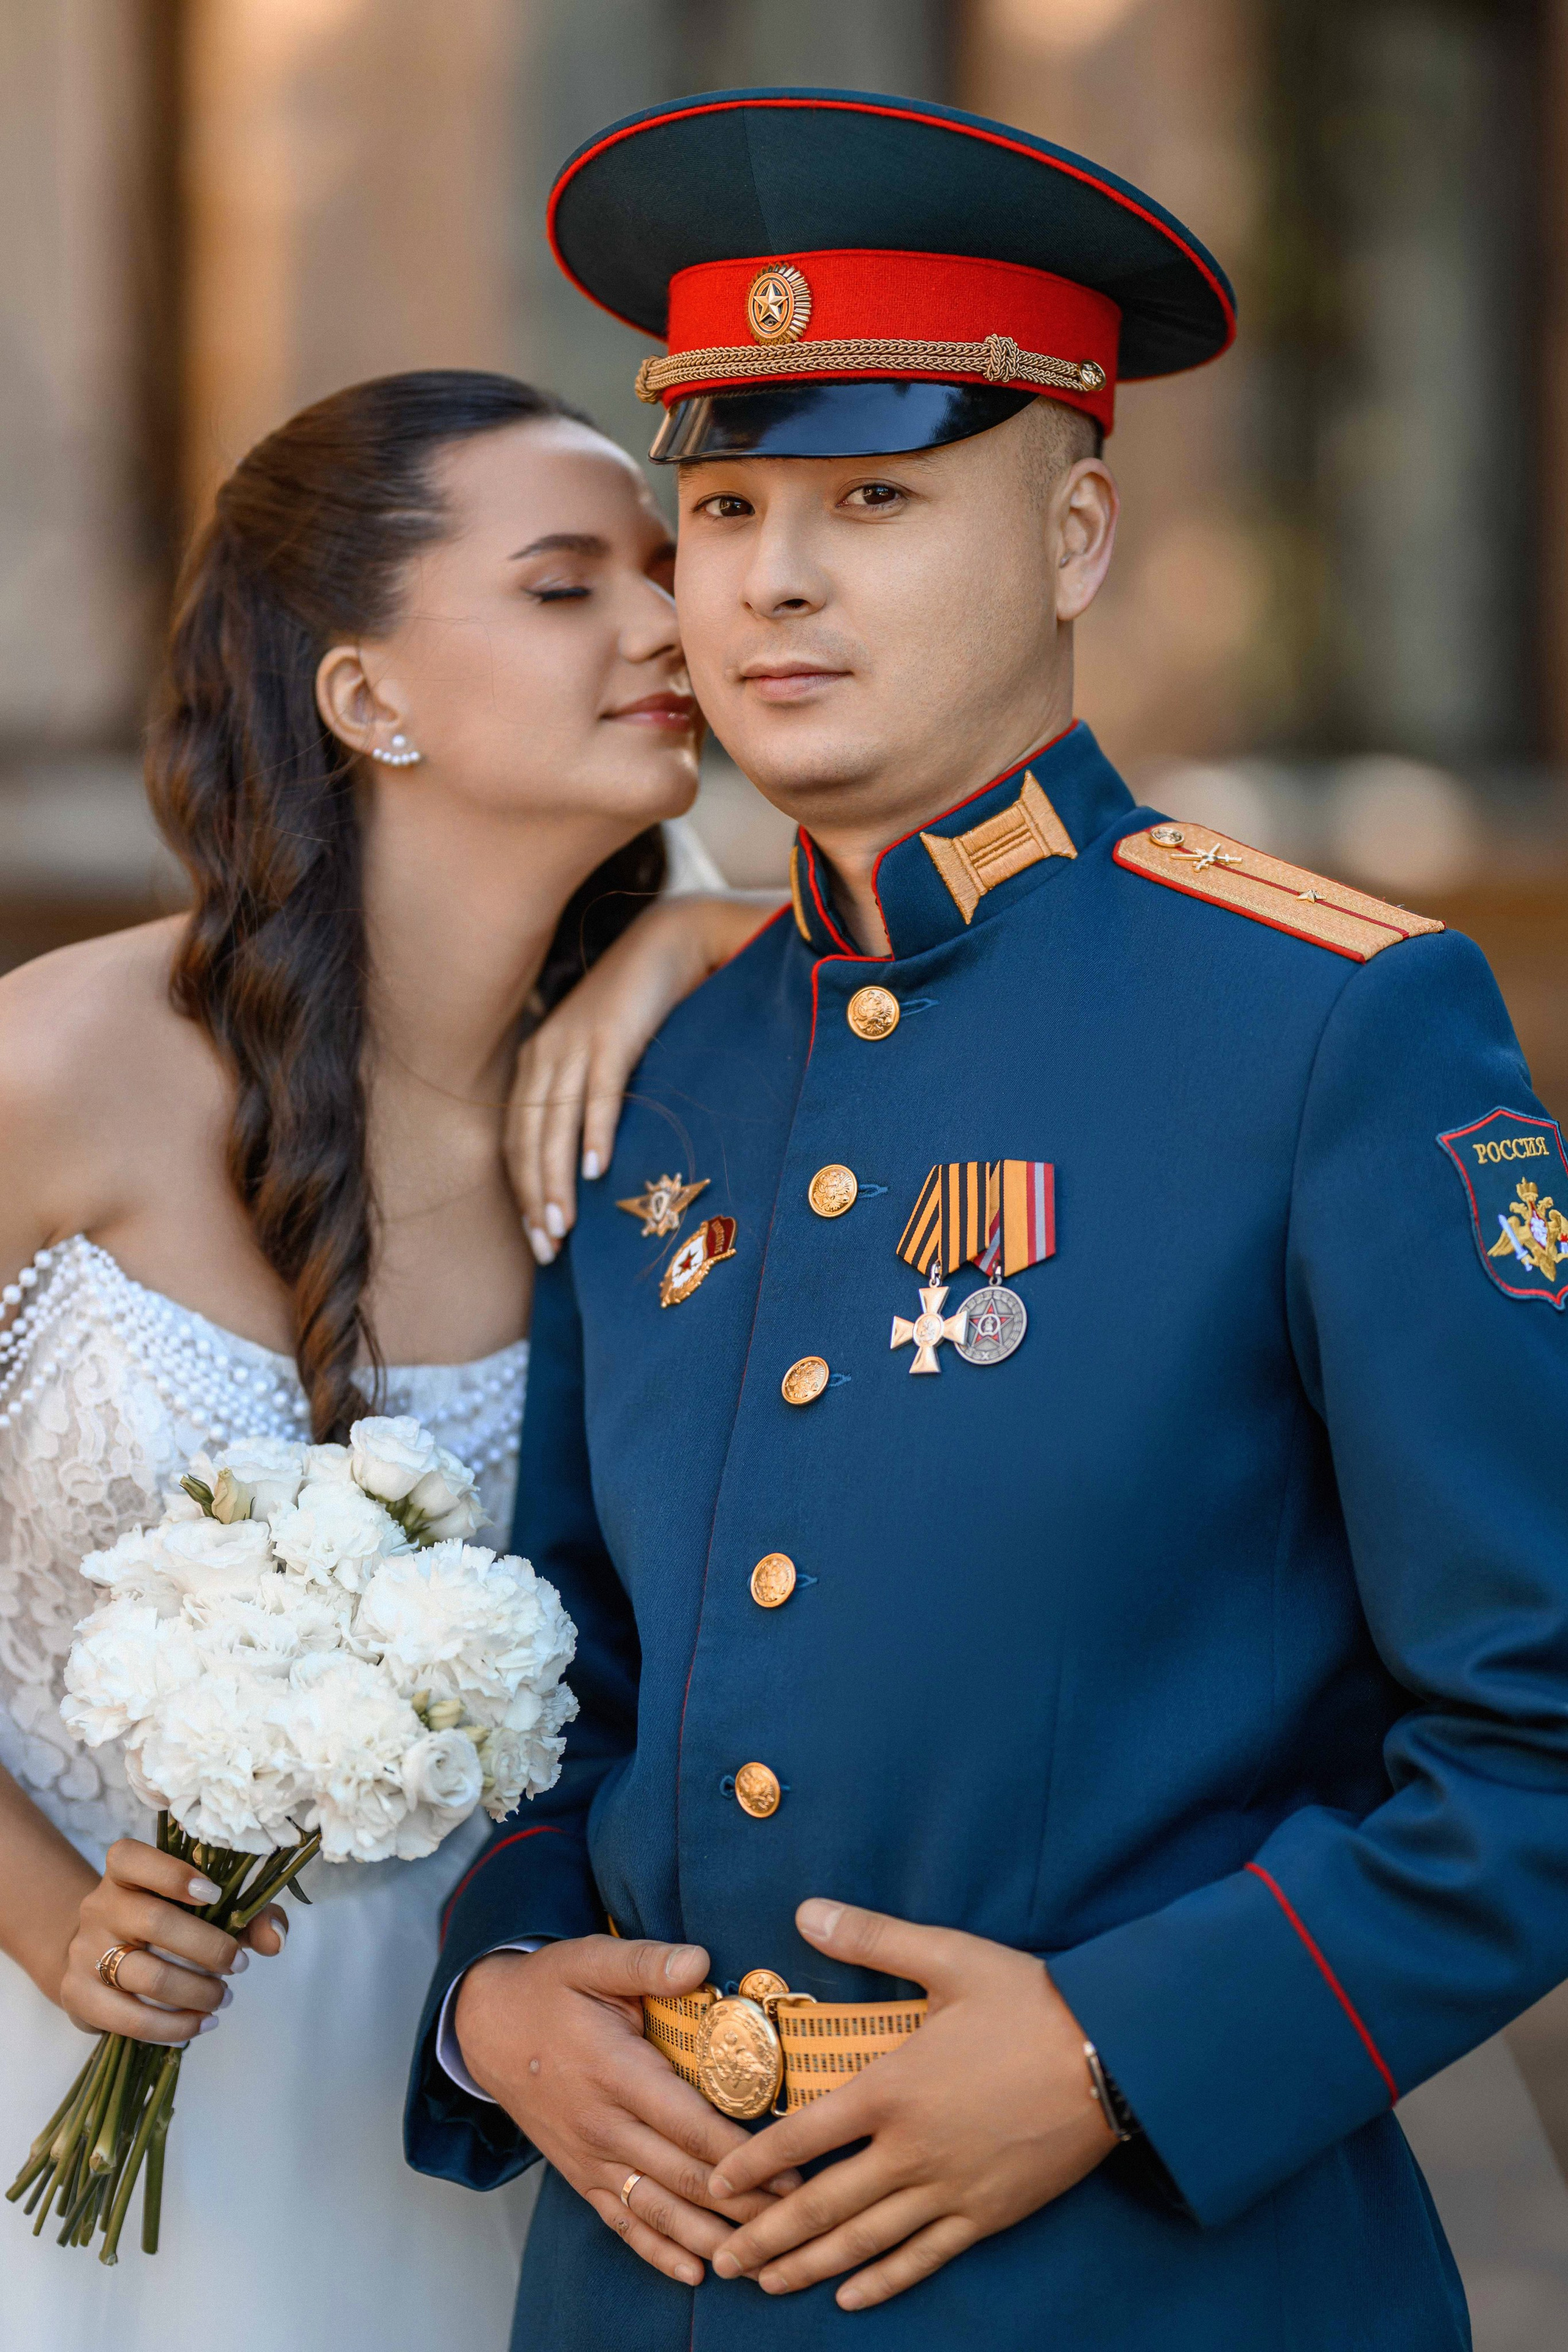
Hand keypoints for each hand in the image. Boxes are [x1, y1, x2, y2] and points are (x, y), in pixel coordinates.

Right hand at [61, 1837, 287, 2043]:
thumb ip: (250, 1915)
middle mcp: (99, 1906)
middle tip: (239, 1966)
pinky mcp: (78, 1995)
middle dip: (209, 1948)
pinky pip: (129, 2018)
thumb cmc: (165, 1923)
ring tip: (223, 1998)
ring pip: (146, 1975)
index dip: (174, 1874)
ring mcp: (84, 1951)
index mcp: (124, 1871)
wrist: (99, 1957)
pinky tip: (198, 2024)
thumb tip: (275, 1939)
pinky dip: (172, 2026)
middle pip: (155, 1922)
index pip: (132, 1858)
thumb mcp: (206, 1909)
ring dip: (196, 1992)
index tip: (216, 1893)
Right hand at [454, 1933, 799, 2287]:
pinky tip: (694, 2273)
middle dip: (743, 2202)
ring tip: (760, 2253)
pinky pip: (622, 2223)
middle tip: (797, 2216)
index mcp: (615, 2071)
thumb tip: (701, 1960)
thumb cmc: (548, 1990)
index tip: (787, 2169)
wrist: (485, 2027)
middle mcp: (604, 2125)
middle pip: (684, 2177)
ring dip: (710, 2237)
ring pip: (659, 2211)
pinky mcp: (580, 2175)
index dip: (739, 2154)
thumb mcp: (591, 1960)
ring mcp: (590, 2158)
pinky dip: (658, 2253)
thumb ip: (646, 1962)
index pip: (688, 2123)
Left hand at [507, 895, 776, 1262]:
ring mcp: (575, 1044)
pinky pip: (597, 1093)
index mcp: (536, 1064)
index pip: (516, 1142)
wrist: (670, 944)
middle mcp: (545, 1055)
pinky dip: (593, 1132)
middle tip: (548, 1249)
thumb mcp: (602, 1057)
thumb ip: (586, 1102)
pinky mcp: (610, 1035)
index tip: (538, 1242)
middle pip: (527, 1140)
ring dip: (555, 1181)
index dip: (523, 1194)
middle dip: (534, 1199)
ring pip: (554, 1125)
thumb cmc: (640, 1010)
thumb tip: (589, 1167)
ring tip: (564, 1226)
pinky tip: (595, 1169)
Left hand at [705, 1898, 1115, 2310]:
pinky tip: (852, 2297)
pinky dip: (884, 2281)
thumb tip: (805, 1910)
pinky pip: (926, 2258)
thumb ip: (872, 1939)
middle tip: (725, 2260)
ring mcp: (952, 2188)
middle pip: (823, 2204)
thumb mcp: (949, 1957)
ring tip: (768, 2285)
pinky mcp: (989, 2213)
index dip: (754, 2163)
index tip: (716, 2183)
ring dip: (811, 2266)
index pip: (805, 2136)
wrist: (1116, 2054)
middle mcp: (913, 2149)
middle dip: (767, 2236)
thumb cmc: (1030, 2000)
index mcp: (894, 2088)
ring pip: (866, 2241)